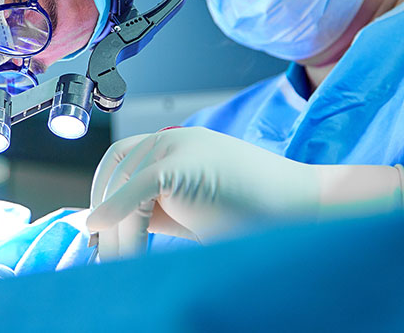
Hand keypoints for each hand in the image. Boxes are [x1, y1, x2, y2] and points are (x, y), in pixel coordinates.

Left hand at [87, 127, 403, 260]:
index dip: (103, 190)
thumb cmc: (256, 214)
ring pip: (124, 187)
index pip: (120, 158)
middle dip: (105, 215)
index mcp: (177, 144)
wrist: (306, 208)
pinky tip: (105, 237)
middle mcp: (174, 139)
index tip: (97, 228)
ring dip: (116, 231)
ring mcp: (179, 147)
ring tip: (117, 265)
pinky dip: (115, 213)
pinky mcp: (182, 164)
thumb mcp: (191, 209)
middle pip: (116, 172)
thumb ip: (152, 209)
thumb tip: (106, 227)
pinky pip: (135, 190)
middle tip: (100, 255)